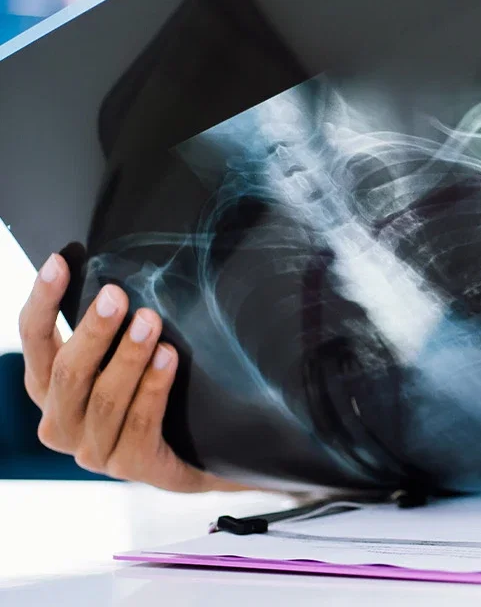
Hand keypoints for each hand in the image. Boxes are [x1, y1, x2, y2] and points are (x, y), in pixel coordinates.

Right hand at [18, 254, 245, 492]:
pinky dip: (153, 386)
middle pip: (68, 371)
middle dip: (93, 330)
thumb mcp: (121, 363)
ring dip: (128, 356)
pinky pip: (140, 422)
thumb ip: (110, 335)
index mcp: (49, 391)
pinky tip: (168, 358)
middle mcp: (60, 423)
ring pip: (103, 398)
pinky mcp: (129, 466)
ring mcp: (91, 451)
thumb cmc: (152, 398)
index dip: (43, 301)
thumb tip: (116, 281)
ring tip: (150, 321)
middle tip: (116, 295)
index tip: (59, 263)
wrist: (196, 456)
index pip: (35, 341)